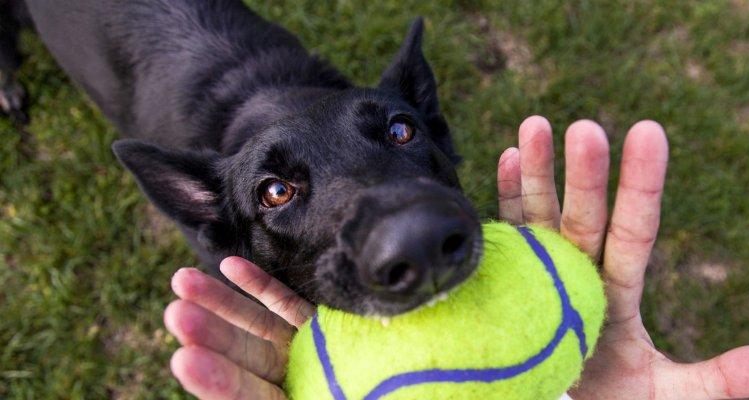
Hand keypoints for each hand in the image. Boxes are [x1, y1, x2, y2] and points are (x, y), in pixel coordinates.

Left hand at [164, 258, 314, 398]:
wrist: (458, 383)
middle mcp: (295, 380)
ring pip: (255, 324)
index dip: (217, 382)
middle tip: (174, 313)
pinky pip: (284, 302)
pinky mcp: (321, 322)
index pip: (250, 397)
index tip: (184, 359)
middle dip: (209, 334)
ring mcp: (307, 349)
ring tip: (181, 279)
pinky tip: (229, 264)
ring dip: (219, 301)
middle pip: (244, 359)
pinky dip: (258, 283)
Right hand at [497, 116, 748, 398]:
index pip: (636, 230)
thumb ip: (726, 376)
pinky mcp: (514, 276)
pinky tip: (506, 156)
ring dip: (536, 172)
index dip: (642, 185)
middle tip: (585, 128)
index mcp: (621, 291)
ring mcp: (546, 269)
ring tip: (534, 125)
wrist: (568, 398)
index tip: (648, 132)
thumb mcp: (677, 395)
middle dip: (584, 175)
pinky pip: (510, 232)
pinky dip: (506, 197)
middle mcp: (584, 270)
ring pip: (541, 214)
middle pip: (585, 217)